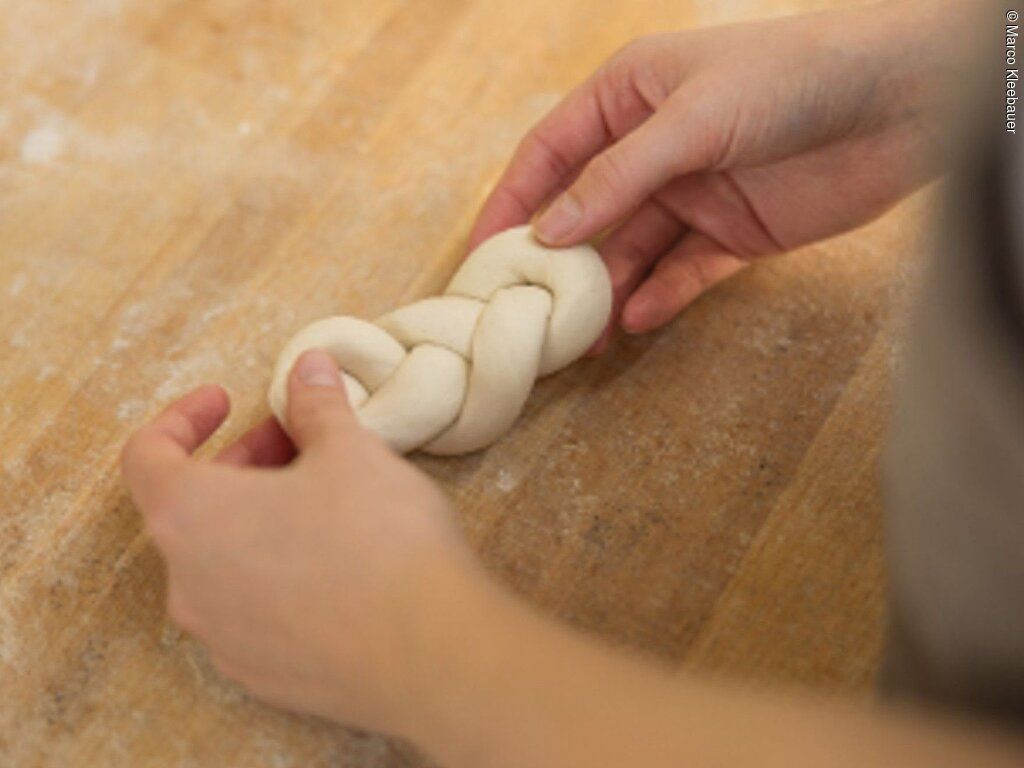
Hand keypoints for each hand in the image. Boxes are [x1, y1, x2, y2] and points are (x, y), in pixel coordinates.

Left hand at [121, 350, 480, 734]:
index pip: (147, 455)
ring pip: (222, 561)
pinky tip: (335, 564)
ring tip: (323, 499)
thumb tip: (308, 368)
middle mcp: (189, 583)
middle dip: (242, 465)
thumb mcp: (349, 451)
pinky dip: (277, 574)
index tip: (223, 401)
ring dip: (259, 520)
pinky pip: (252, 610)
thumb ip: (316, 405)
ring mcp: (222, 636)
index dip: (181, 418)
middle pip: (190, 508)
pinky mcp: (261, 672)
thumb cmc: (378, 539)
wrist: (428, 650)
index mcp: (191, 517)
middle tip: (297, 443)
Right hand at [470, 0, 965, 348]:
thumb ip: (615, 178)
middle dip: (557, 262)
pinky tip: (636, 321)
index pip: (549, 155)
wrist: (906, 100)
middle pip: (586, 212)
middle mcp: (654, 147)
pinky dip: (660, 296)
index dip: (510, 204)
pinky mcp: (736, 233)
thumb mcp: (690, 120)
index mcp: (628, 97)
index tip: (479, 257)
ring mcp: (695, 192)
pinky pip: (684, 272)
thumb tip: (546, 234)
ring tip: (579, 336)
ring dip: (606, 290)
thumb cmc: (793, 77)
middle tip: (527, 313)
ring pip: (633, 250)